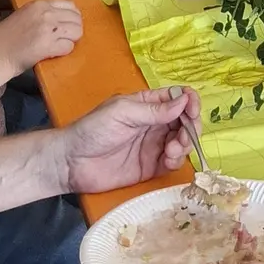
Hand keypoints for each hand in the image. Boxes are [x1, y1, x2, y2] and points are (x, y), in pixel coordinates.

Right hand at [0, 0, 82, 76]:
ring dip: (70, 40)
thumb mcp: (24, 16)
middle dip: (73, 30)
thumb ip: (43, 14)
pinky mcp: (48, 45)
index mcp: (39, 4)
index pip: (70, 5)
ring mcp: (48, 28)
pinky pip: (69, 47)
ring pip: (77, 32)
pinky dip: (64, 52)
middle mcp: (46, 13)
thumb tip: (64, 19)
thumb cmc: (4, 38)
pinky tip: (52, 53)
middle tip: (62, 38)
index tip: (65, 26)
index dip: (71, 17)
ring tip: (57, 45)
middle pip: (77, 18)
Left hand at [63, 86, 200, 193]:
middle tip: (184, 136)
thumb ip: (154, 109)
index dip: (190, 101)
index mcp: (147, 104)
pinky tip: (168, 160)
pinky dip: (177, 160)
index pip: (177, 98)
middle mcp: (155, 123)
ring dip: (185, 144)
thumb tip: (184, 100)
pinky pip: (173, 162)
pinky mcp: (152, 166)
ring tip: (171, 150)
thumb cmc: (92, 130)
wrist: (71, 163)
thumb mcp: (123, 112)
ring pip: (183, 141)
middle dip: (191, 127)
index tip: (192, 111)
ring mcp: (154, 145)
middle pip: (185, 121)